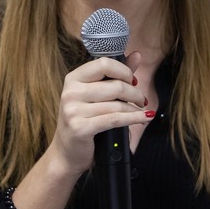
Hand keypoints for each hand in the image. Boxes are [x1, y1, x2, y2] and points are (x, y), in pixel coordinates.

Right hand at [47, 52, 151, 176]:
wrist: (66, 153)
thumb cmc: (83, 121)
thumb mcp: (95, 95)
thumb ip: (116, 75)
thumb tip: (136, 55)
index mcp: (73, 79)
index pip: (104, 64)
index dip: (124, 71)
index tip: (133, 81)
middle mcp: (70, 92)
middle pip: (115, 85)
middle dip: (135, 93)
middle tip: (141, 100)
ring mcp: (73, 111)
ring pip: (117, 104)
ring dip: (135, 109)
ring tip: (141, 112)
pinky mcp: (80, 128)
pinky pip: (115, 119)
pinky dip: (133, 119)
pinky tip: (143, 118)